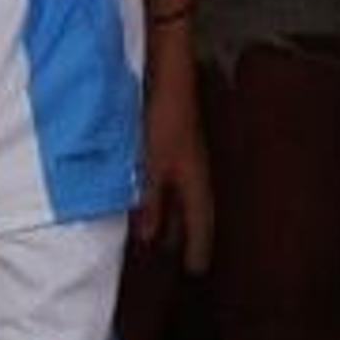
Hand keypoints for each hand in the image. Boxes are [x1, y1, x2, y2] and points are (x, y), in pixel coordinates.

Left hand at [134, 54, 212, 273]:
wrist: (165, 68)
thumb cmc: (163, 114)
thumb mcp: (153, 164)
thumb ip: (149, 199)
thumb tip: (148, 235)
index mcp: (194, 177)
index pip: (201, 221)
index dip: (199, 247)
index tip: (198, 271)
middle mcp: (191, 166)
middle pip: (189, 209)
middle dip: (183, 234)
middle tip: (177, 259)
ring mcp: (178, 151)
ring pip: (174, 193)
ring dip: (167, 214)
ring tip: (154, 234)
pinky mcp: (163, 137)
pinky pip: (161, 177)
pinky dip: (154, 192)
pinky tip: (139, 195)